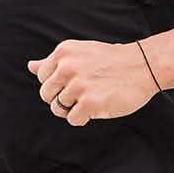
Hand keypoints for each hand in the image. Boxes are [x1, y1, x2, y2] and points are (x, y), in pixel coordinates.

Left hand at [27, 40, 159, 125]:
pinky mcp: (90, 103)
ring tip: (90, 100)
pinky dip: (82, 118)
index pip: (41, 77)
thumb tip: (30, 66)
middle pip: (46, 95)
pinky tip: (95, 108)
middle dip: (60, 99)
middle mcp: (68, 67)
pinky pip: (72, 119)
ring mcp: (79, 85)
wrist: (143, 66)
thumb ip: (54, 61)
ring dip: (73, 110)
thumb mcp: (80, 52)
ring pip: (57, 109)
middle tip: (81, 95)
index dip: (56, 85)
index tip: (74, 83)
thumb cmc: (112, 61)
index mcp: (64, 52)